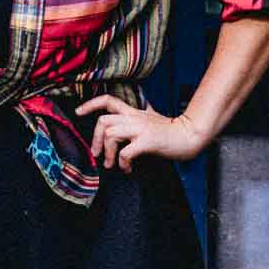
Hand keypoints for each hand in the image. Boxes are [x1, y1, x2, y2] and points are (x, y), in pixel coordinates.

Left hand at [77, 96, 202, 169]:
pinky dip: (123, 163)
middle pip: (103, 121)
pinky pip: (125, 152)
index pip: (108, 100)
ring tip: (112, 165)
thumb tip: (128, 118)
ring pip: (111, 135)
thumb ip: (138, 117)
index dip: (90, 104)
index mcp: (134, 112)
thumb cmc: (171, 131)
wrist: (189, 136)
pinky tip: (128, 169)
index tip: (78, 112)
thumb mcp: (151, 119)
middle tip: (97, 154)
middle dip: (95, 139)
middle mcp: (135, 118)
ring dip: (108, 153)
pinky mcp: (147, 141)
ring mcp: (140, 129)